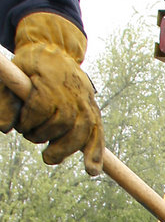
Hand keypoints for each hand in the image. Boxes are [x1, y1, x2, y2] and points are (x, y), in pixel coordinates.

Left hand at [0, 12, 103, 175]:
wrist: (56, 51)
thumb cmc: (30, 66)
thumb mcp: (12, 77)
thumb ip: (5, 101)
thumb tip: (4, 128)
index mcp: (51, 80)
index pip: (42, 107)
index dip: (29, 120)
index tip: (20, 124)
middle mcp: (73, 92)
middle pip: (63, 123)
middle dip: (44, 135)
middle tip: (31, 137)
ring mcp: (86, 103)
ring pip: (81, 132)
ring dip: (65, 149)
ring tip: (49, 157)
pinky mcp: (93, 111)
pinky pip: (98, 135)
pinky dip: (95, 153)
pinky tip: (92, 170)